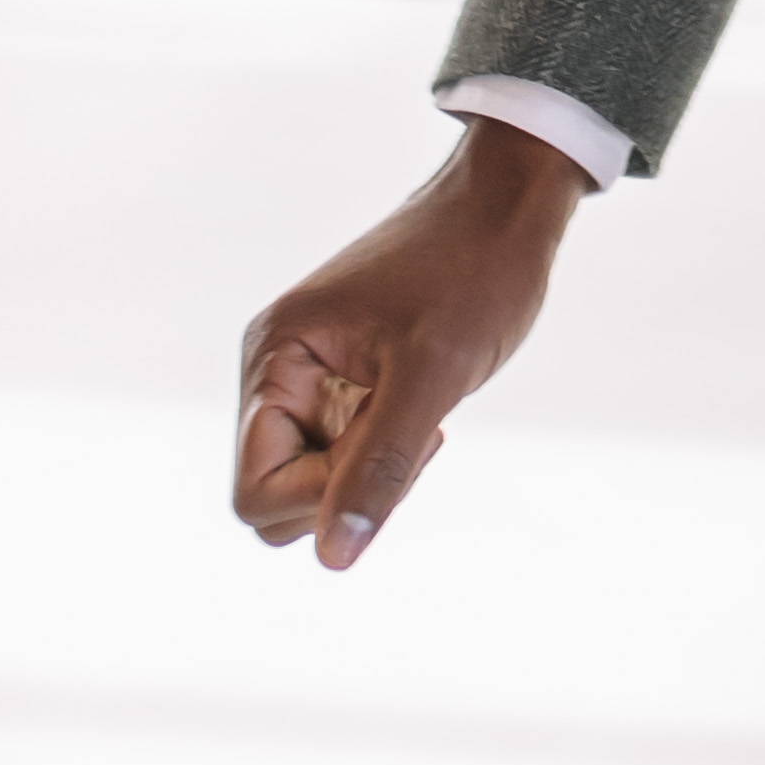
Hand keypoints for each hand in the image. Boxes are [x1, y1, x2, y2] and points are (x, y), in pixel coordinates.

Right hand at [232, 115, 588, 569]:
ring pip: (316, 481)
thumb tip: (331, 558)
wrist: (509, 206)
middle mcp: (277, 371)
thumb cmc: (474, 272)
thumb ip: (379, 467)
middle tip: (417, 427)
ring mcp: (309, 378)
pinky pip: (344, 455)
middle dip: (347, 487)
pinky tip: (427, 406)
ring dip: (372, 470)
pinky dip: (387, 451)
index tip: (399, 441)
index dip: (323, 499)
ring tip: (425, 411)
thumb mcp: (432, 374)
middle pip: (277, 496)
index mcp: (274, 359)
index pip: (255, 490)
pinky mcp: (344, 383)